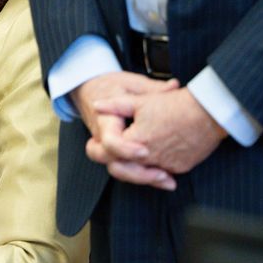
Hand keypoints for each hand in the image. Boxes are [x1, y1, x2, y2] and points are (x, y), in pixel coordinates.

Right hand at [71, 73, 179, 188]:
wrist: (88, 89)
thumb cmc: (109, 86)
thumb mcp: (130, 82)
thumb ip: (152, 88)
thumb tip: (174, 86)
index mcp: (106, 119)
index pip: (110, 140)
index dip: (126, 149)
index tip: (145, 152)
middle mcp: (103, 137)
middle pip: (111, 163)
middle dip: (135, 172)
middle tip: (160, 173)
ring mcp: (107, 147)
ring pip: (118, 170)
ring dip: (141, 178)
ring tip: (166, 179)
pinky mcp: (114, 152)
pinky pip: (125, 168)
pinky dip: (142, 175)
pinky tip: (163, 177)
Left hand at [93, 87, 227, 188]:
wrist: (209, 111)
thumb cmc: (175, 104)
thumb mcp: (141, 100)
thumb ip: (115, 106)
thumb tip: (97, 106)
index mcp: (136, 141)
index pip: (112, 153)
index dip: (107, 146)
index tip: (108, 141)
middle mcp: (150, 158)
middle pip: (126, 168)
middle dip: (121, 160)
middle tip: (119, 152)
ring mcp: (168, 165)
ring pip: (145, 172)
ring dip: (140, 165)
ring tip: (139, 151)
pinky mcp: (181, 167)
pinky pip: (164, 170)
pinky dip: (158, 164)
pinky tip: (159, 151)